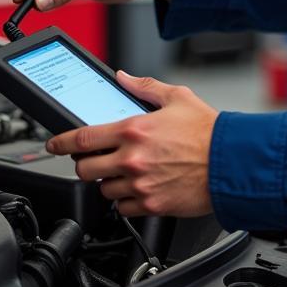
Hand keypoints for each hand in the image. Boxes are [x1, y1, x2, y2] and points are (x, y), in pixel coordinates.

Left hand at [45, 72, 217, 217]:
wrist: (231, 162)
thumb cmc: (208, 131)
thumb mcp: (178, 97)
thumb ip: (145, 87)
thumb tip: (123, 78)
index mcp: (134, 130)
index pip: (83, 138)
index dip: (62, 143)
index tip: (55, 145)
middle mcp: (132, 159)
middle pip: (86, 169)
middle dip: (86, 165)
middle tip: (96, 161)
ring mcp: (140, 185)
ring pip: (104, 190)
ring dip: (109, 182)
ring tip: (128, 172)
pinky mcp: (152, 205)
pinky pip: (123, 208)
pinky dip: (126, 200)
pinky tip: (140, 188)